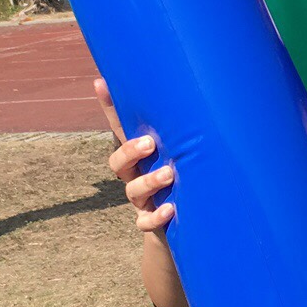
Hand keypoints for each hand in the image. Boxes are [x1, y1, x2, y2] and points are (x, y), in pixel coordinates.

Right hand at [96, 78, 174, 233]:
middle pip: (118, 162)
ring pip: (133, 191)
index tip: (101, 82)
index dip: (109, 107)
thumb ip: (189, 132)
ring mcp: (142, 200)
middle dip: (130, 151)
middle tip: (149, 143)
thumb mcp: (185, 153)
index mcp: (142, 155)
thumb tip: (205, 93)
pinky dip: (156, 217)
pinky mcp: (151, 222)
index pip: (121, 128)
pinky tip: (170, 209)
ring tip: (169, 174)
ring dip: (149, 181)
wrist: (186, 224)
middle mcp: (136, 175)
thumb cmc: (187, 180)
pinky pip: (146, 222)